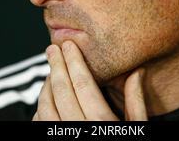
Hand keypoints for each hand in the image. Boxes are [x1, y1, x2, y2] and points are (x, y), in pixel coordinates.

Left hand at [32, 41, 147, 120]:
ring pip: (46, 108)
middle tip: (52, 49)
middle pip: (61, 92)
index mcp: (104, 125)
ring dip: (45, 86)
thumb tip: (137, 71)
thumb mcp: (138, 130)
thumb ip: (136, 102)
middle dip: (56, 67)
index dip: (74, 62)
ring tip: (50, 72)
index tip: (68, 46)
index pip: (84, 85)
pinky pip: (41, 126)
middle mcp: (82, 133)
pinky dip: (39, 109)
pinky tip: (45, 99)